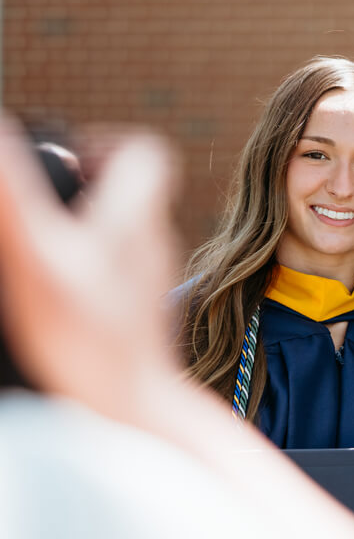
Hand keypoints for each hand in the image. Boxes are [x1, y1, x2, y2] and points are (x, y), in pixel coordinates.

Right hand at [0, 119, 177, 421]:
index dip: (102, 141)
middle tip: (39, 196)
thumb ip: (13, 195)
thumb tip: (0, 131)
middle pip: (131, 188)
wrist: (132, 407)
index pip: (144, 152)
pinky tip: (55, 286)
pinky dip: (87, 261)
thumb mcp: (36, 257)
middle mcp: (152, 241)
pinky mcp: (138, 309)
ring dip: (82, 223)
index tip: (59, 157)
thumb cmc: (86, 336)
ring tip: (40, 240)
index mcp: (135, 217)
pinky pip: (117, 266)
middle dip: (82, 181)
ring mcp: (148, 277)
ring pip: (122, 228)